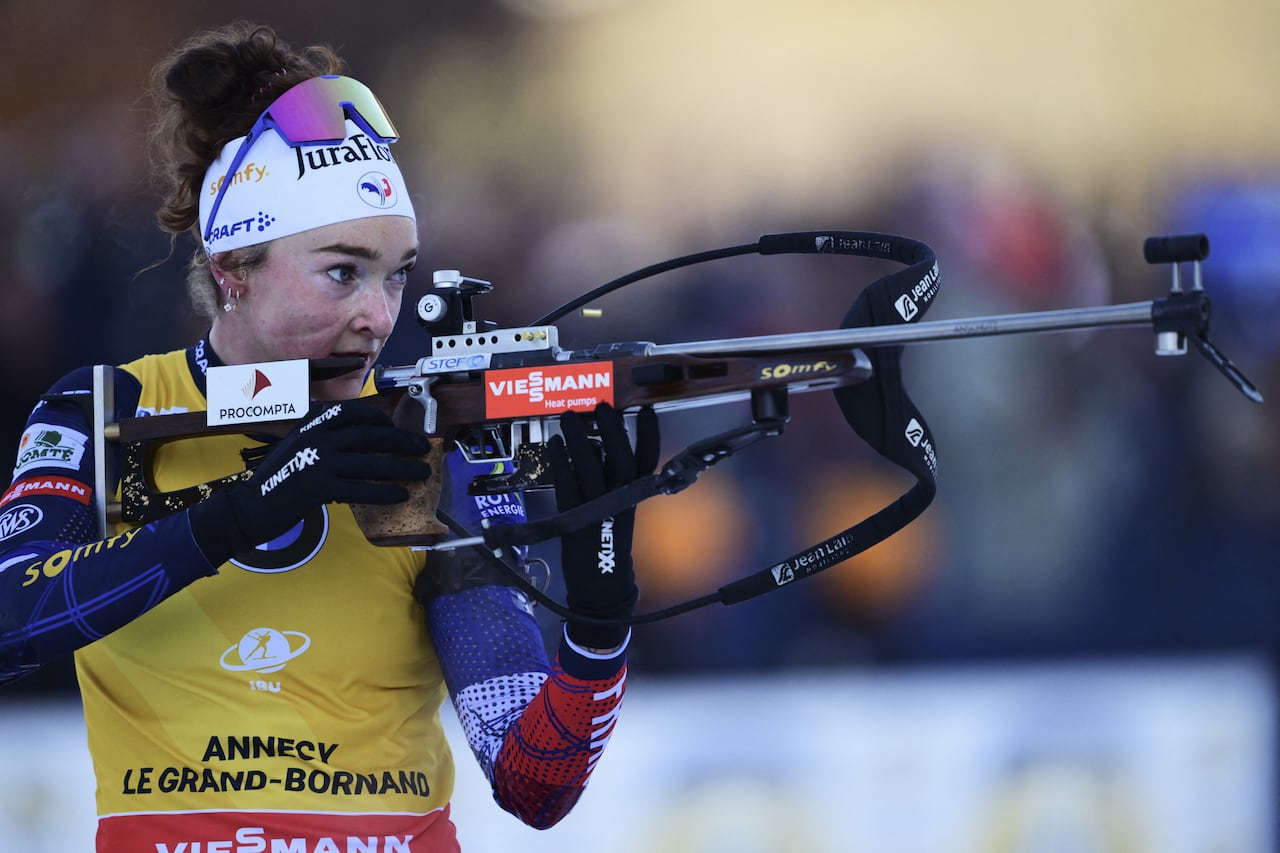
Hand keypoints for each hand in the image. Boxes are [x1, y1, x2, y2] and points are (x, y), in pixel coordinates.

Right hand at [189, 400, 432, 564]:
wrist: (249, 506)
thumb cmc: (280, 477)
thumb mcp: (299, 445)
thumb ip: (326, 437)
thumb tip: (368, 438)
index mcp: (311, 423)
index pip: (353, 412)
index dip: (380, 419)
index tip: (397, 428)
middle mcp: (316, 437)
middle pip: (370, 436)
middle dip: (402, 441)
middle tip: (424, 449)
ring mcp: (317, 462)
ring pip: (371, 462)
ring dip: (402, 468)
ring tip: (422, 473)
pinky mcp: (318, 488)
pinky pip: (361, 489)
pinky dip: (384, 492)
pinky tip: (400, 495)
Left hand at [547, 403, 658, 649]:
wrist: (600, 586)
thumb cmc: (607, 543)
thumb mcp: (617, 510)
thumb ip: (613, 483)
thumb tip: (598, 447)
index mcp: (634, 499)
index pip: (648, 462)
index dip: (648, 436)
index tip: (645, 411)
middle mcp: (619, 502)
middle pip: (622, 461)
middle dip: (613, 431)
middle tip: (602, 406)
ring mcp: (596, 510)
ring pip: (591, 469)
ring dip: (580, 439)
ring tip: (571, 416)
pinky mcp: (574, 519)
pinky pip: (567, 487)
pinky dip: (560, 464)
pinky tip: (554, 444)